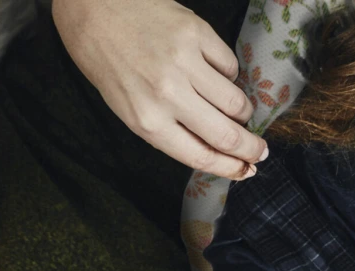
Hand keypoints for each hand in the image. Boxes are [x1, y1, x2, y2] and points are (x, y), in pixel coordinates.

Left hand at [52, 0, 267, 177]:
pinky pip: (230, 66)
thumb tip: (213, 149)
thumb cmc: (107, 62)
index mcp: (147, 122)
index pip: (201, 156)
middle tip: (261, 151)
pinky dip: (228, 74)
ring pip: (236, 102)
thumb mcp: (129, 109)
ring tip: (238, 110)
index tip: (246, 170)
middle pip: (226, 135)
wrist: (93, 8)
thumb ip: (169, 131)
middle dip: (250, 148)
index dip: (230, 168)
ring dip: (243, 112)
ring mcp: (185, 63)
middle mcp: (168, 95)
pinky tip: (214, 71)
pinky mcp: (197, 34)